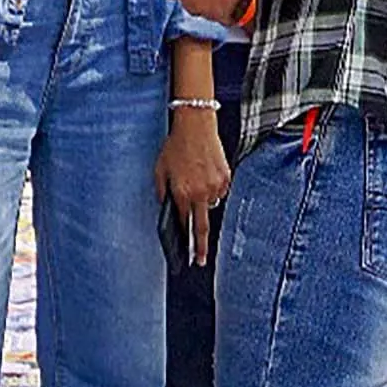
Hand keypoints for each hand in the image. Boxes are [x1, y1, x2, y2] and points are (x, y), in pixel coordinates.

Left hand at [160, 114, 230, 255]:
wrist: (196, 125)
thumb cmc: (175, 146)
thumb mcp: (160, 170)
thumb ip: (162, 193)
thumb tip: (167, 208)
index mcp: (182, 193)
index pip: (184, 224)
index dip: (185, 239)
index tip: (189, 255)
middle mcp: (200, 193)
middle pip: (202, 227)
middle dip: (201, 246)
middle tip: (201, 261)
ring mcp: (216, 186)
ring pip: (210, 205)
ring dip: (203, 201)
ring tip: (195, 180)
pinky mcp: (226, 177)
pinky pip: (219, 191)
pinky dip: (213, 188)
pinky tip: (205, 173)